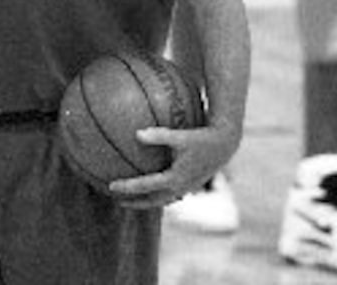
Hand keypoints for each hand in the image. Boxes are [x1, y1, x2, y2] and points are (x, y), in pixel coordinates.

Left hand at [108, 124, 226, 209]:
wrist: (225, 145)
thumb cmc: (201, 137)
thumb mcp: (180, 135)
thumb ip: (159, 135)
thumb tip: (136, 134)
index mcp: (174, 179)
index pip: (145, 187)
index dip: (127, 188)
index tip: (111, 186)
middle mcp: (179, 188)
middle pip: (152, 201)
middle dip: (134, 202)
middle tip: (116, 201)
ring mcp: (185, 188)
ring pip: (162, 199)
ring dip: (146, 200)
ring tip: (132, 197)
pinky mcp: (190, 184)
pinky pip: (170, 193)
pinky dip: (159, 191)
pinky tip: (152, 183)